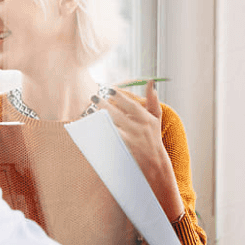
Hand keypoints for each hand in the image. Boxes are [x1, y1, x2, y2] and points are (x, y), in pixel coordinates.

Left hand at [98, 81, 183, 221]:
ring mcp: (130, 140)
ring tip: (88, 111)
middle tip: (93, 97)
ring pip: (110, 126)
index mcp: (146, 119)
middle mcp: (138, 128)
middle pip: (116, 114)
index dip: (118, 96)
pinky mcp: (122, 149)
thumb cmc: (153, 138)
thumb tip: (151, 82)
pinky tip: (90, 127)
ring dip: (98, 118)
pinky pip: (107, 138)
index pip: (130, 105)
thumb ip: (152, 100)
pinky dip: (99, 132)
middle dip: (103, 105)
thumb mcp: (156, 118)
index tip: (108, 89)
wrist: (154, 163)